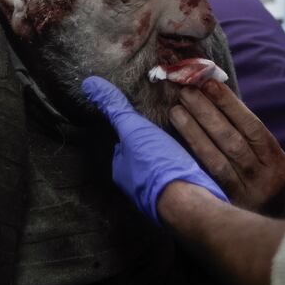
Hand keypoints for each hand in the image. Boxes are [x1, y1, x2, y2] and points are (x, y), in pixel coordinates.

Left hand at [82, 76, 228, 224]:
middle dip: (152, 146)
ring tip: (183, 139)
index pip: (122, 147)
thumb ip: (115, 109)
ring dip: (171, 156)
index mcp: (122, 172)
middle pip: (143, 158)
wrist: (188, 200)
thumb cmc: (155, 165)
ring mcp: (161, 195)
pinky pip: (181, 177)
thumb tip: (89, 84)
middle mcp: (137, 186)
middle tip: (167, 126)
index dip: (132, 132)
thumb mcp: (134, 130)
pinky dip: (186, 167)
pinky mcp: (184, 197)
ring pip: (162, 169)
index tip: (144, 120)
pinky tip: (195, 159)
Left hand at [169, 80, 284, 215]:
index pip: (254, 127)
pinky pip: (207, 174)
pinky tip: (176, 139)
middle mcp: (267, 179)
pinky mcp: (227, 206)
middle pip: (234, 139)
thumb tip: (215, 98)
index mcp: (278, 163)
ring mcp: (247, 195)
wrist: (254, 239)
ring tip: (177, 109)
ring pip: (218, 156)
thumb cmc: (253, 189)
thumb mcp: (262, 166)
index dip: (230, 104)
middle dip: (208, 112)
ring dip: (195, 129)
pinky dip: (192, 152)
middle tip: (186, 91)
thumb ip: (246, 140)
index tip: (209, 84)